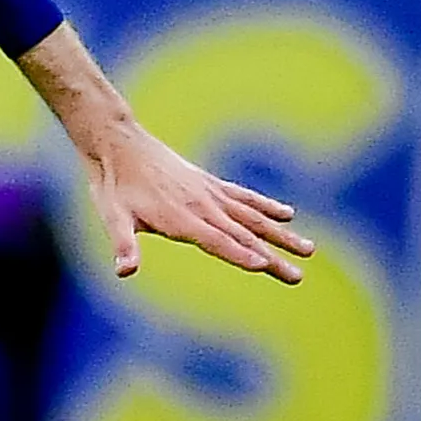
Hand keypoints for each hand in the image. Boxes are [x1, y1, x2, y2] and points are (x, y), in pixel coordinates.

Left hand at [79, 114, 312, 284]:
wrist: (119, 143)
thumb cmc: (113, 186)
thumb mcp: (112, 218)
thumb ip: (123, 245)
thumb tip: (125, 271)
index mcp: (181, 219)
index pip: (217, 242)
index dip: (239, 254)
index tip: (265, 266)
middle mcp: (203, 206)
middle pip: (243, 236)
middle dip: (272, 257)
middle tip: (298, 277)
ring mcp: (210, 193)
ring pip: (253, 217)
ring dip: (281, 234)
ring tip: (309, 249)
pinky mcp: (210, 183)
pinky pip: (244, 197)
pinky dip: (266, 205)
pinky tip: (287, 214)